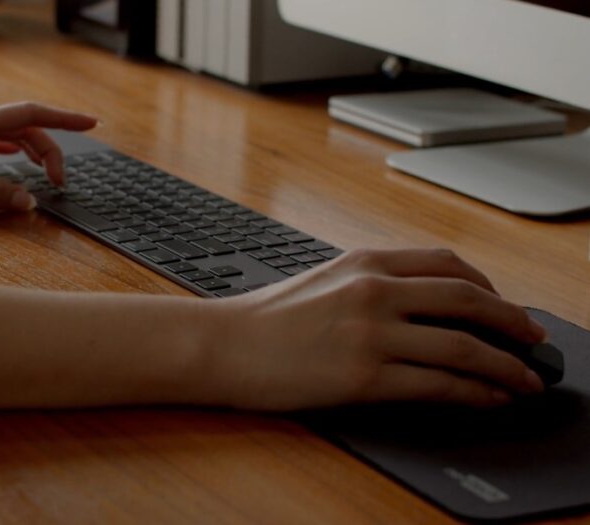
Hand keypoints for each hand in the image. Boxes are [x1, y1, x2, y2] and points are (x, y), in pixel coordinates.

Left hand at [0, 102, 96, 209]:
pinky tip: (16, 161)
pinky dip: (12, 154)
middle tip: (62, 182)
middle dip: (50, 150)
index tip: (92, 123)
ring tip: (47, 176)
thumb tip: (29, 202)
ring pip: (11, 137)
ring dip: (33, 153)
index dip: (64, 119)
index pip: (31, 114)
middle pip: (26, 128)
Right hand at [206, 249, 547, 410]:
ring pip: (463, 345)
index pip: (446, 264)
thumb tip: (422, 305)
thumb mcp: (323, 280)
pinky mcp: (364, 377)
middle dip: (514, 322)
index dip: (489, 286)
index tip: (504, 305)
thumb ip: (372, 283)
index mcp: (364, 262)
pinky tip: (490, 398)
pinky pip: (438, 384)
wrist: (223, 345)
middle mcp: (373, 291)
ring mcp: (370, 333)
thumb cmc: (265, 317)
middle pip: (468, 299)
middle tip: (535, 339)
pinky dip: (476, 392)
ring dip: (507, 365)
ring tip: (526, 379)